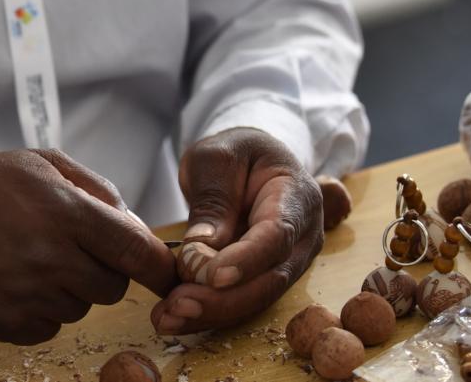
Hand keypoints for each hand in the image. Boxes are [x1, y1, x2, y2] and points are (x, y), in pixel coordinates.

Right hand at [0, 149, 176, 344]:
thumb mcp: (39, 163)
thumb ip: (96, 188)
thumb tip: (135, 225)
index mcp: (64, 212)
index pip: (135, 251)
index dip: (159, 266)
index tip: (165, 271)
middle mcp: (50, 259)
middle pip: (111, 287)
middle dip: (102, 270)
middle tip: (70, 247)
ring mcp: (27, 297)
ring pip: (79, 309)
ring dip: (67, 289)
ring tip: (30, 258)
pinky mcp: (6, 325)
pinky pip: (47, 327)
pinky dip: (39, 309)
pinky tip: (12, 279)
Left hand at [150, 128, 322, 333]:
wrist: (248, 161)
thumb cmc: (234, 153)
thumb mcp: (216, 159)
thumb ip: (214, 200)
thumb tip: (203, 250)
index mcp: (296, 197)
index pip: (278, 235)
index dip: (247, 260)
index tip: (212, 276)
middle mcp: (302, 237)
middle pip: (270, 278)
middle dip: (223, 299)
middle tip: (177, 305)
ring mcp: (288, 262)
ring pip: (256, 298)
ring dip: (212, 313)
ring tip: (167, 317)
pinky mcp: (265, 278)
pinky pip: (241, 301)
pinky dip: (208, 313)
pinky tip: (173, 318)